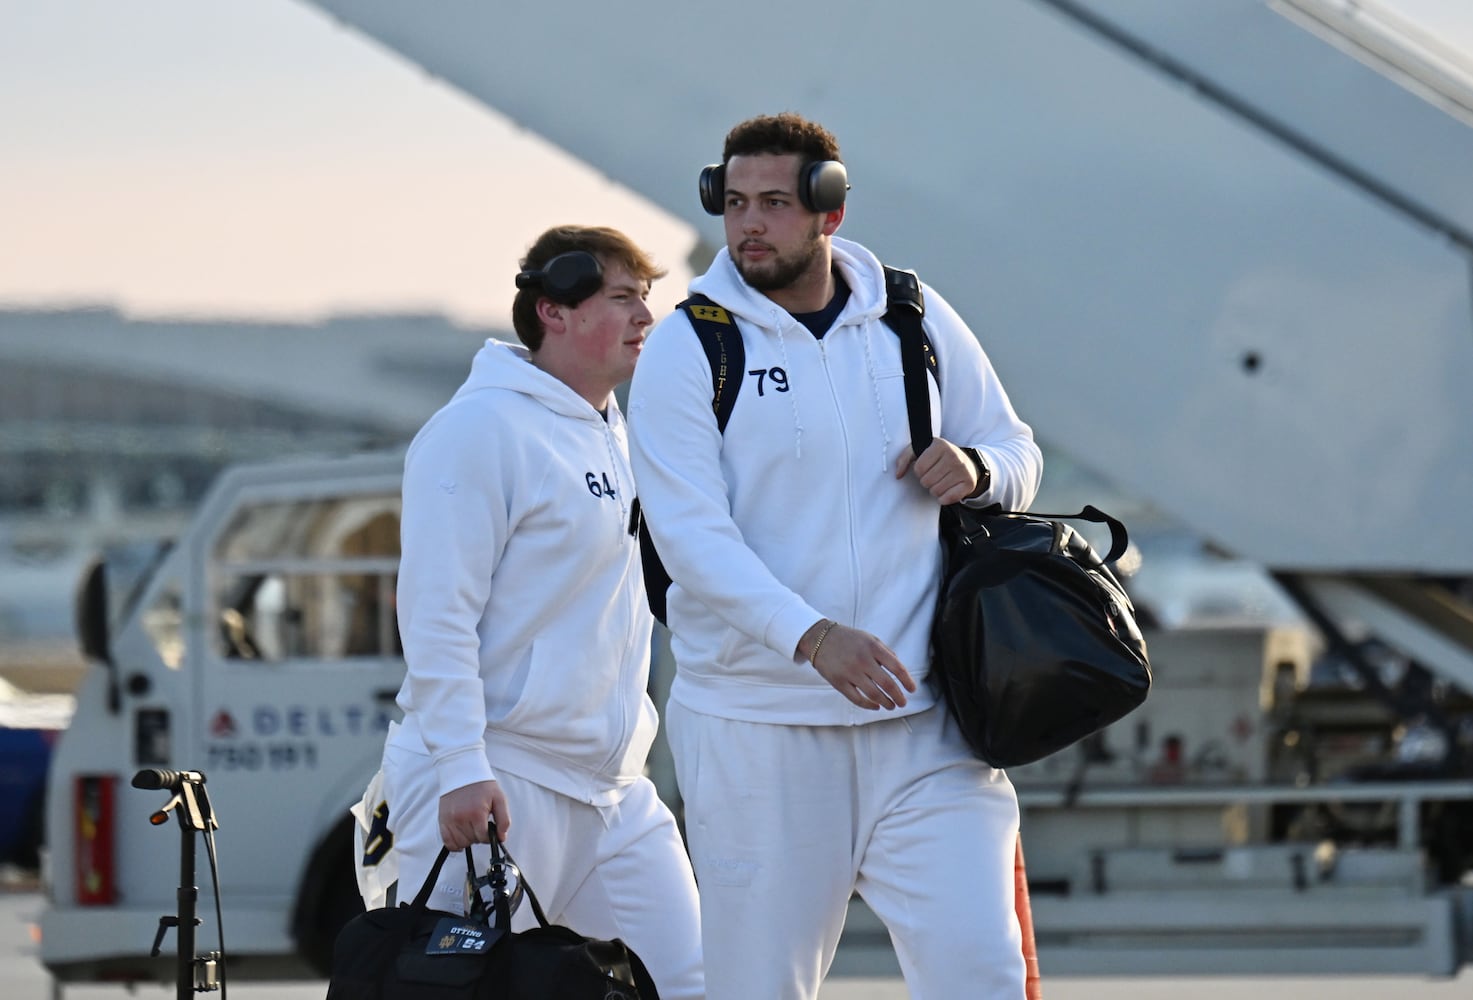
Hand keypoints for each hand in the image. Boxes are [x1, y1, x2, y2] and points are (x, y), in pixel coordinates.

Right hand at [438, 780, 508, 849]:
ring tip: (471, 827)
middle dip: (479, 836)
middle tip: (480, 824)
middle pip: (473, 841)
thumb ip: (504, 820)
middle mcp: (462, 818)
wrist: (462, 772)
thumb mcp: (499, 799)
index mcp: (477, 813)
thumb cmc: (482, 786)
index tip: (490, 828)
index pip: (484, 838)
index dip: (489, 836)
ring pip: (461, 844)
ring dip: (468, 839)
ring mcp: (450, 820)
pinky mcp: (442, 821)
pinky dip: (455, 844)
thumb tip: (501, 838)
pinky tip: (461, 837)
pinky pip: (448, 843)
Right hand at [799, 621, 915, 710]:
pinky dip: (869, 705)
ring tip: (891, 706)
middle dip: (898, 696)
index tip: (912, 689)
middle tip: (903, 703)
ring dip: (886, 703)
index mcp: (873, 647)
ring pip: (874, 694)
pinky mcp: (839, 682)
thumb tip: (900, 670)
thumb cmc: (848, 639)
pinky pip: (857, 699)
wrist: (820, 638)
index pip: (896, 667)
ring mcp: (850, 672)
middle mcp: (862, 660)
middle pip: (887, 684)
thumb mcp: (870, 638)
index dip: (907, 681)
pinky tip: (876, 706)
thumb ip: (886, 652)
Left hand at [895, 438, 977, 503]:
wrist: (966, 462)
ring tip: (940, 481)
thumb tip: (898, 474)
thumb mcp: (920, 450)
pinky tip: (947, 489)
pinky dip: (943, 498)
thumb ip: (904, 459)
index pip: (918, 468)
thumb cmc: (938, 457)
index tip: (926, 467)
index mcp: (940, 445)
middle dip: (926, 481)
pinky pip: (948, 498)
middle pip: (926, 481)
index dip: (919, 471)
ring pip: (936, 491)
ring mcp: (962, 469)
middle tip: (934, 475)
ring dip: (934, 489)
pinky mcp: (969, 483)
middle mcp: (953, 455)